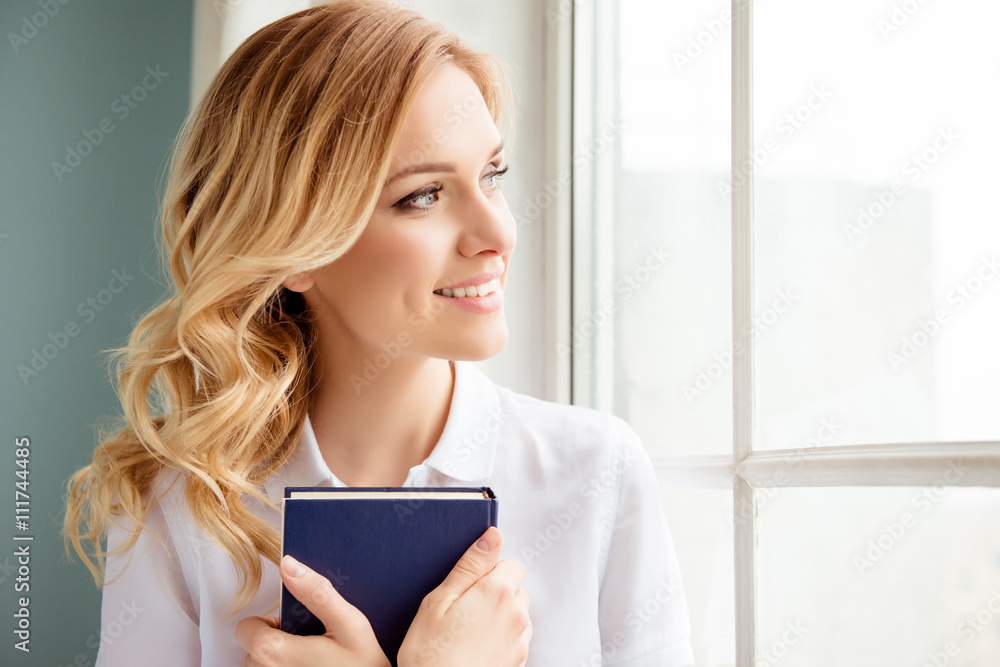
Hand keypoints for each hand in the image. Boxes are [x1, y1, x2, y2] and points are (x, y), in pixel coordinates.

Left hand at [236, 554, 390, 666]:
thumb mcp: (350, 624)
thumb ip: (317, 593)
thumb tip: (290, 565)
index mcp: (274, 653)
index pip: (246, 627)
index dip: (271, 622)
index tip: (295, 626)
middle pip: (253, 649)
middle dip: (277, 643)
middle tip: (311, 646)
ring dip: (281, 663)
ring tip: (314, 662)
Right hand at [397, 526, 531, 666]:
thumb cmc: (431, 655)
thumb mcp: (439, 601)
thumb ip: (470, 565)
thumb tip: (492, 536)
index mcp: (496, 593)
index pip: (510, 564)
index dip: (488, 571)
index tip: (468, 585)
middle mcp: (516, 615)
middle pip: (515, 589)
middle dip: (494, 592)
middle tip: (462, 609)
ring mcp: (519, 641)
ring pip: (517, 614)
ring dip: (499, 616)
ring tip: (467, 631)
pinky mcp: (518, 662)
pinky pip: (515, 638)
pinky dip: (501, 638)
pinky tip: (475, 647)